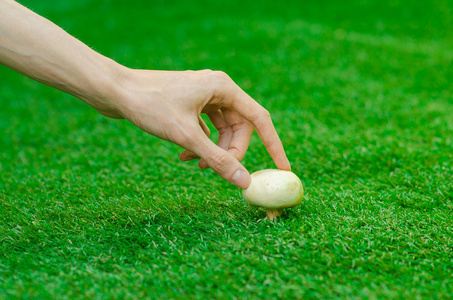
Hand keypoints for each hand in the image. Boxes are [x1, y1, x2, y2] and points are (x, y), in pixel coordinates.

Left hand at [102, 69, 290, 187]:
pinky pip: (207, 128)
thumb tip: (244, 182)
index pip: (260, 119)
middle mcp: (218, 89)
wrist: (115, 90)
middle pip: (240, 128)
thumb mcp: (185, 136)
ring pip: (222, 131)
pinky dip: (200, 144)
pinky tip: (182, 156)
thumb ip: (217, 159)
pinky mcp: (191, 104)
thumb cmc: (149, 105)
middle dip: (230, 152)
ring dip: (212, 151)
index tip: (283, 168)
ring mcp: (204, 96)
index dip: (274, 145)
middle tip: (215, 171)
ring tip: (192, 164)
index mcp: (223, 87)